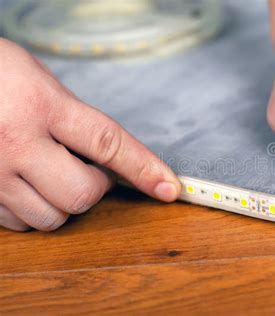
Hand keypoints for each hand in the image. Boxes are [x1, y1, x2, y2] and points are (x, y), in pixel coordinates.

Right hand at [0, 39, 180, 230]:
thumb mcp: (39, 81)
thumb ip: (74, 118)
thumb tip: (109, 155)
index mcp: (41, 105)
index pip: (108, 143)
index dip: (145, 168)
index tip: (169, 187)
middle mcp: (15, 143)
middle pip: (83, 194)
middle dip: (95, 187)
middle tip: (85, 167)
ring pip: (52, 218)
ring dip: (64, 201)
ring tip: (50, 172)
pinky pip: (21, 223)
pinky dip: (34, 210)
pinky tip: (26, 184)